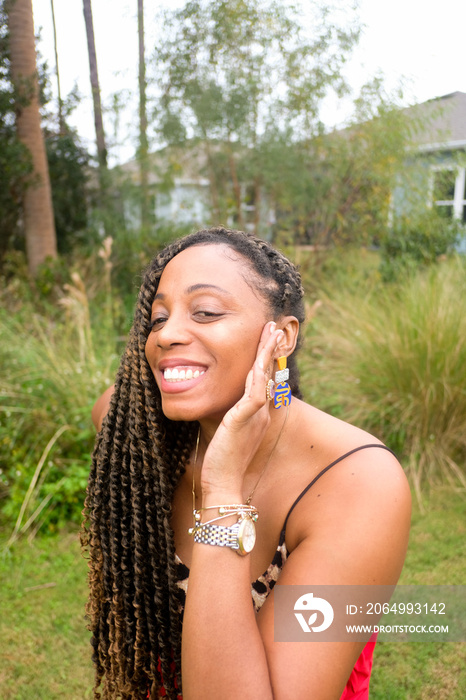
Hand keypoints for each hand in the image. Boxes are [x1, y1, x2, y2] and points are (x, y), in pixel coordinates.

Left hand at [200, 321, 284, 497]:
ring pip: (264, 377)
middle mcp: (260, 412)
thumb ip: (227, 418)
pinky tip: (258, 360)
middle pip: (268, 373)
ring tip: (271, 332)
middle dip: (270, 348)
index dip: (266, 358)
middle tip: (274, 327)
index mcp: (256, 414)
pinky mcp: (244, 421)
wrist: (222, 485)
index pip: (263, 380)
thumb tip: (221, 407)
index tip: (267, 340)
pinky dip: (258, 375)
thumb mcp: (225, 433)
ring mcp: (254, 416)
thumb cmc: (220, 463)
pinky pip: (254, 393)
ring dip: (267, 353)